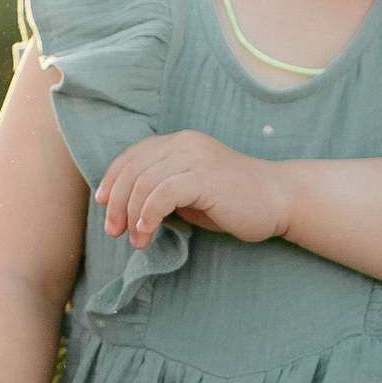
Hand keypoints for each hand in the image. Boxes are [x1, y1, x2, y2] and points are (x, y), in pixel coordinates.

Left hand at [95, 130, 292, 249]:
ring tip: (136, 240)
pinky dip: (148, 214)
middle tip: (113, 231)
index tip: (103, 205)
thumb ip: (162, 191)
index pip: (133, 155)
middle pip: (132, 170)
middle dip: (116, 202)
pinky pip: (162, 194)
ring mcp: (195, 158)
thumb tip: (127, 207)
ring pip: (143, 183)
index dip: (112, 179)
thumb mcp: (190, 193)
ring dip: (131, 214)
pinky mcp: (204, 177)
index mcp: (179, 143)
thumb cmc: (233, 202)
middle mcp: (184, 144)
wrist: (278, 200)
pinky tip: (147, 231)